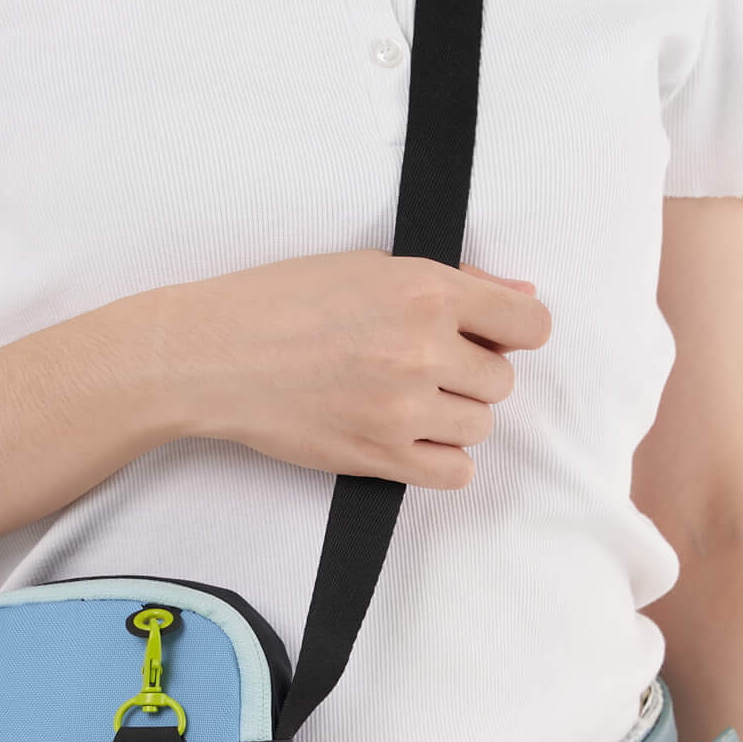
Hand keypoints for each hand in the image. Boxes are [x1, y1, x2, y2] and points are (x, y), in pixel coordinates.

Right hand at [150, 251, 550, 488]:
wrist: (214, 354)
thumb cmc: (282, 302)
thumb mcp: (370, 267)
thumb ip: (456, 282)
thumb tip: (523, 294)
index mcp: (426, 290)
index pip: (527, 322)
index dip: (518, 332)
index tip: (498, 338)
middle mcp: (421, 348)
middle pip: (501, 380)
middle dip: (470, 375)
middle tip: (422, 367)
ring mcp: (402, 407)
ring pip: (480, 427)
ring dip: (453, 418)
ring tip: (404, 401)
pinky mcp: (379, 456)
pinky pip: (455, 474)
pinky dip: (440, 460)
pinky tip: (408, 439)